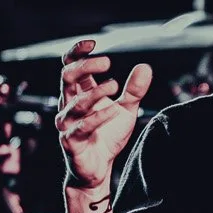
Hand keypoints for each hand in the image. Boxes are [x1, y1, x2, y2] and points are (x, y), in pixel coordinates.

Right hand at [57, 39, 154, 189]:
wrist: (98, 169)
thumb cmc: (107, 136)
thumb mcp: (126, 110)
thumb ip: (134, 90)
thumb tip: (145, 67)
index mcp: (79, 93)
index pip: (70, 66)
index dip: (77, 53)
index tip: (93, 43)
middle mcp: (69, 104)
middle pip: (67, 77)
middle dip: (85, 66)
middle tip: (106, 62)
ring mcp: (67, 123)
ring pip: (74, 102)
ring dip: (95, 92)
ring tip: (115, 85)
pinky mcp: (70, 141)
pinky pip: (81, 126)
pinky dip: (98, 117)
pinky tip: (112, 111)